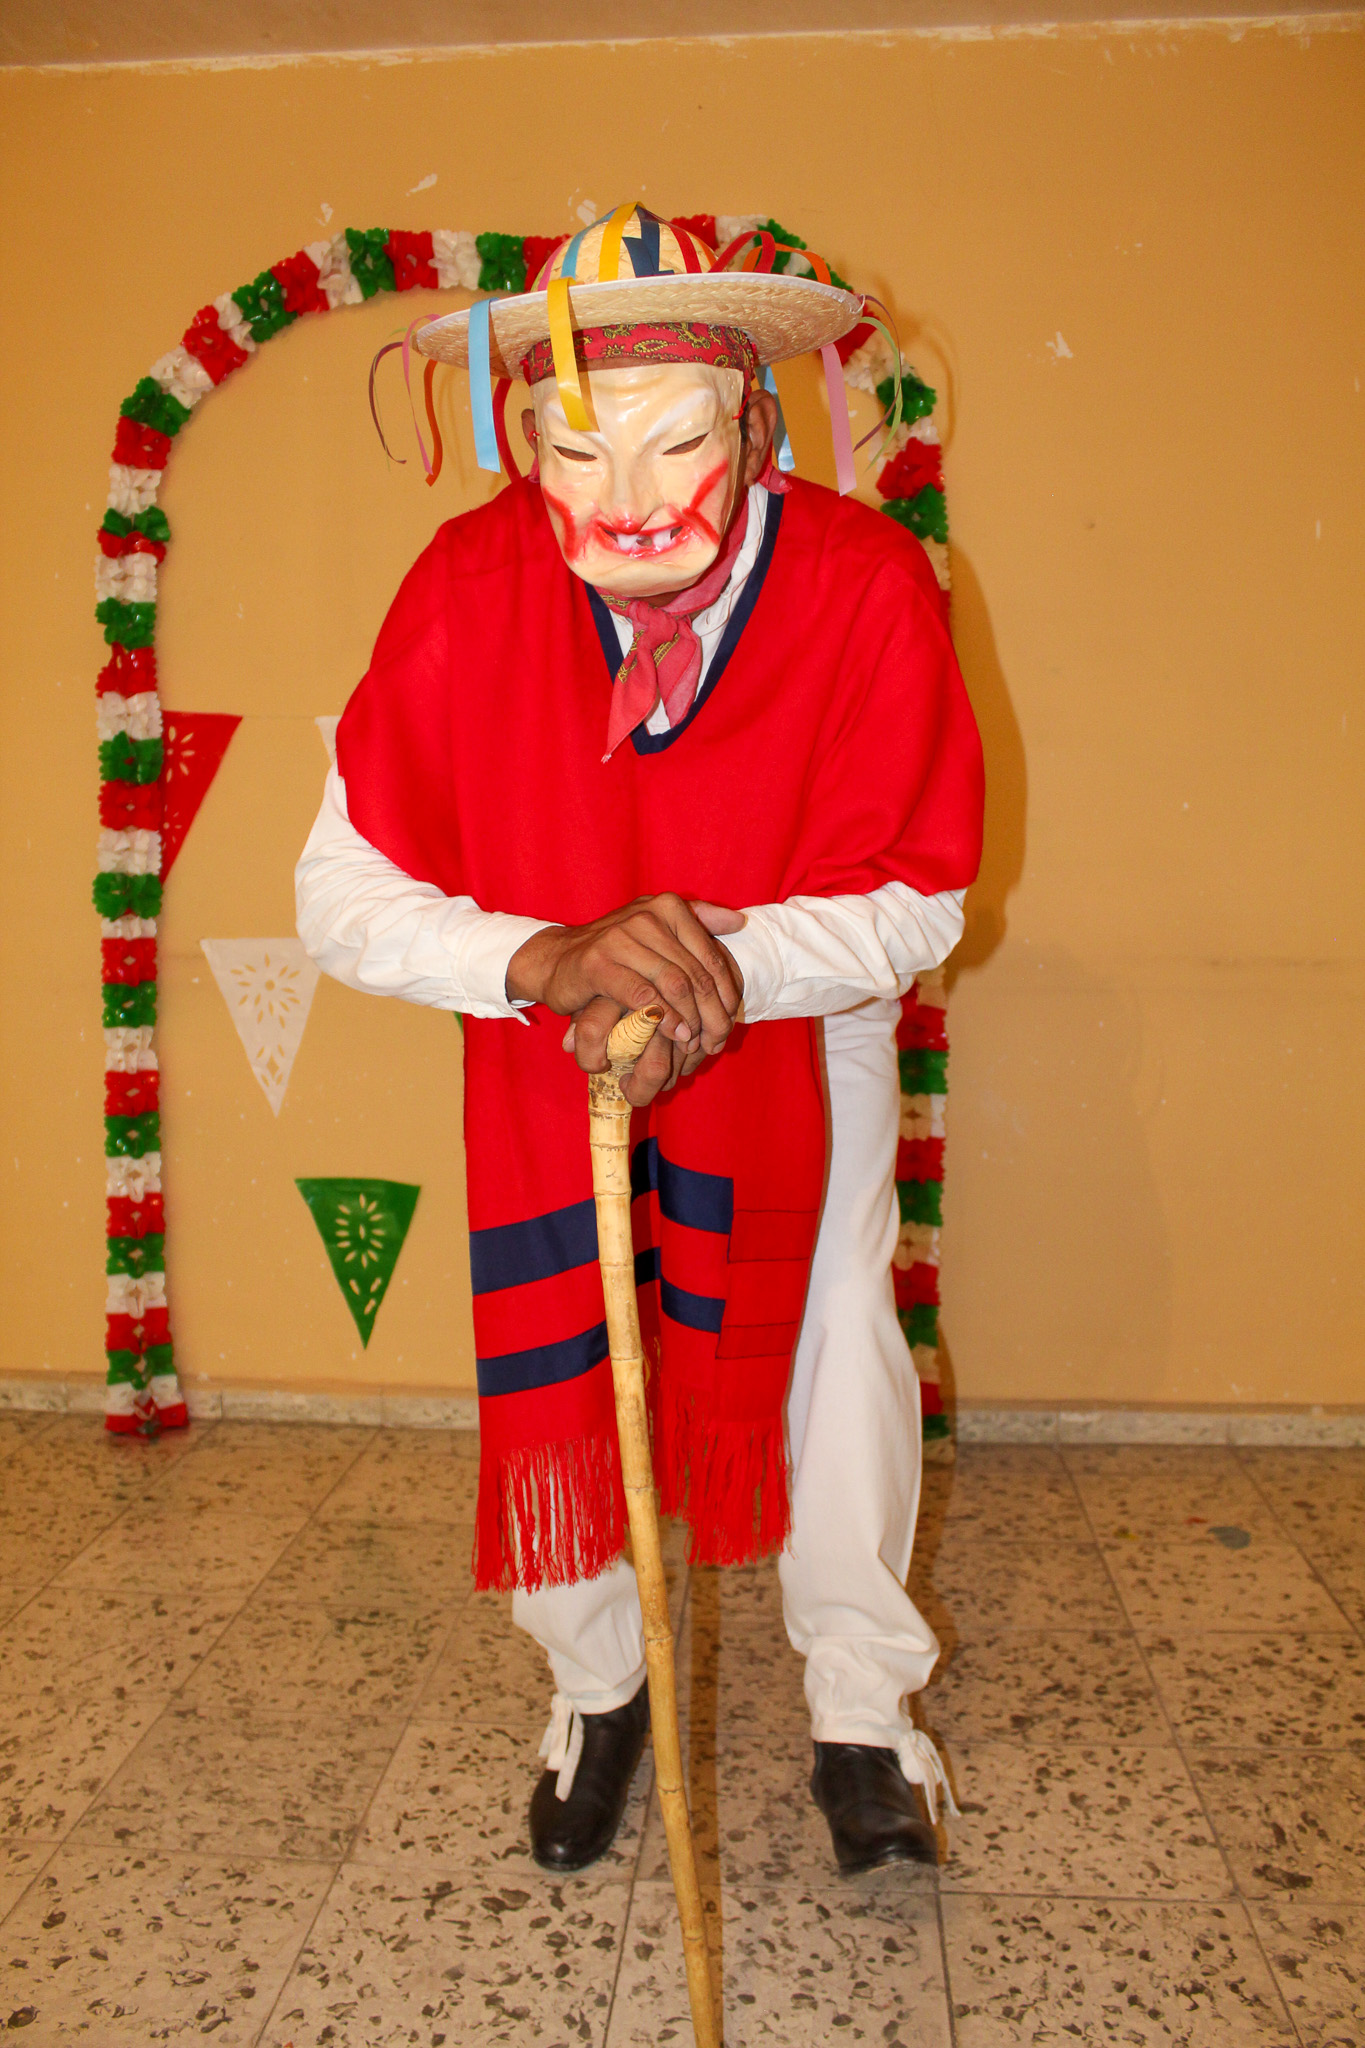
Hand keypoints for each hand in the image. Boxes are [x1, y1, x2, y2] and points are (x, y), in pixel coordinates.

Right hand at [507, 895, 744, 1107]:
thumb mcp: (655, 929)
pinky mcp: (599, 964)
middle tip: (716, 1039)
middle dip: (711, 1012)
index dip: (725, 992)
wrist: (556, 959)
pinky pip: (643, 996)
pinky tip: (671, 1034)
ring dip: (689, 1018)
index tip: (729, 1020)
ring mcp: (621, 938)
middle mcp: (646, 917)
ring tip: (694, 1040)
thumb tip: (739, 921)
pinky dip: (662, 1019)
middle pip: (695, 972)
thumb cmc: (613, 951)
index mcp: (667, 907)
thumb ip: (697, 920)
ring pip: (674, 984)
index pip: (710, 954)